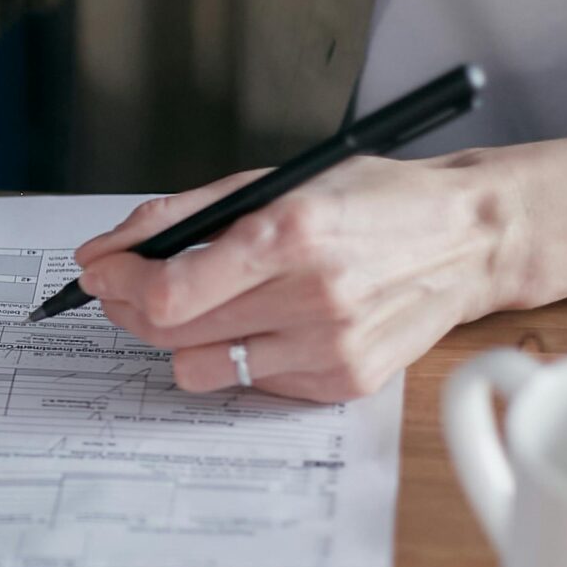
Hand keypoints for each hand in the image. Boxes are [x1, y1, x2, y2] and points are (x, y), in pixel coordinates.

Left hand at [72, 154, 518, 400]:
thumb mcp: (275, 182)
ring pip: (201, 369)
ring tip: (198, 307)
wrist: (467, 239)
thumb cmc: (370, 202)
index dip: (118, 285)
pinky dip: (239, 354)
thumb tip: (106, 250)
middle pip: (173, 334)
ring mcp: (329, 347)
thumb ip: (182, 215)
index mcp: (290, 235)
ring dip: (181, 339)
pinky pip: (251, 383)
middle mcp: (312, 297)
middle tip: (126, 289)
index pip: (168, 292)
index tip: (99, 272)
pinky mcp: (343, 381)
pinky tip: (263, 323)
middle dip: (130, 309)